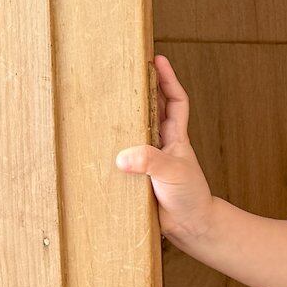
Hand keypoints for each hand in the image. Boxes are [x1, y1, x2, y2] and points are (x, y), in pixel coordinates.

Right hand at [115, 55, 214, 239]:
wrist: (190, 227)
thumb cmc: (189, 197)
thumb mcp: (172, 174)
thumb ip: (150, 162)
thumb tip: (123, 158)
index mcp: (176, 137)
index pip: (175, 101)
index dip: (168, 79)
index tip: (158, 59)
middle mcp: (161, 144)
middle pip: (152, 108)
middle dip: (141, 88)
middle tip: (123, 69)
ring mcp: (149, 159)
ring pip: (134, 129)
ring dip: (123, 115)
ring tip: (104, 96)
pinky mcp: (136, 176)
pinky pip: (122, 155)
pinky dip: (111, 147)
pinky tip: (96, 139)